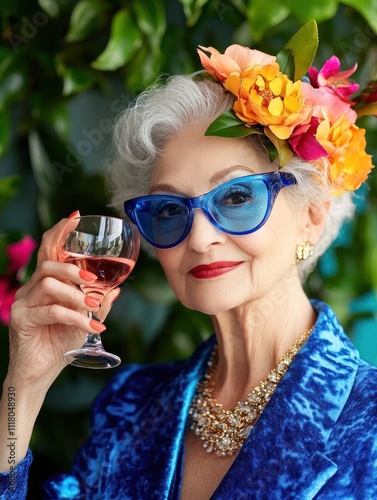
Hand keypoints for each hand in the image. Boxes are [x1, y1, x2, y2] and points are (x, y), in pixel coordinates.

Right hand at [7, 212, 120, 388]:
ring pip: (48, 284)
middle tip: (93, 280)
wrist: (40, 374)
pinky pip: (51, 311)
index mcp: (45, 285)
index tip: (75, 216)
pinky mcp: (21, 320)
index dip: (59, 232)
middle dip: (73, 268)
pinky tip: (94, 328)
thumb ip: (98, 304)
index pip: (48, 252)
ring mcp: (23, 304)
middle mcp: (31, 289)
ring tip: (93, 306)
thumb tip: (116, 289)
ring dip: (76, 294)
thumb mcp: (84, 321)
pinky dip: (77, 318)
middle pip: (48, 265)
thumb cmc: (60, 344)